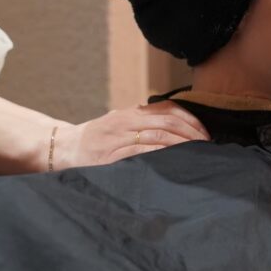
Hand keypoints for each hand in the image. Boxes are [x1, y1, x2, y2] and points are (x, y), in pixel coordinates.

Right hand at [52, 101, 209, 169]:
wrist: (64, 148)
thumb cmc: (96, 139)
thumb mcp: (120, 124)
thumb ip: (144, 124)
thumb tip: (177, 131)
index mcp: (131, 112)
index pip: (168, 109)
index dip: (190, 119)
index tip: (204, 132)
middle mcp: (126, 120)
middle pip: (167, 121)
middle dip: (191, 133)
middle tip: (206, 146)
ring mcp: (118, 137)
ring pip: (157, 135)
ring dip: (180, 144)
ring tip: (195, 153)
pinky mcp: (111, 155)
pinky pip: (140, 152)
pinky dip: (159, 154)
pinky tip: (172, 160)